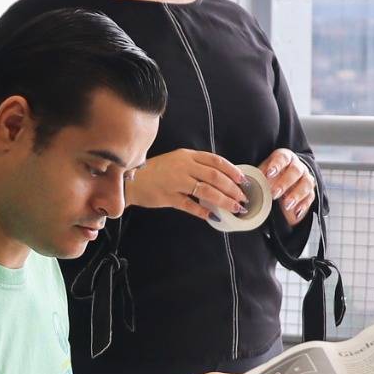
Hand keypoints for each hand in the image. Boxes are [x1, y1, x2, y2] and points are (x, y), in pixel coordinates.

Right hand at [126, 148, 247, 219]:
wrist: (131, 180)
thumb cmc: (156, 171)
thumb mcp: (177, 161)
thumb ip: (196, 166)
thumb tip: (220, 178)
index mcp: (187, 156)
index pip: (216, 161)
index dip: (232, 171)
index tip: (243, 180)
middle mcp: (183, 166)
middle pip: (215, 176)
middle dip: (232, 188)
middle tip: (242, 198)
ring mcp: (176, 182)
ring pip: (206, 191)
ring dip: (224, 200)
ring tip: (234, 208)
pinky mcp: (168, 197)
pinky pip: (190, 206)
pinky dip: (203, 212)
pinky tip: (213, 217)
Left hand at [259, 149, 316, 222]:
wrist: (284, 184)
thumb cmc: (270, 176)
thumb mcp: (263, 173)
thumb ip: (259, 176)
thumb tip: (250, 183)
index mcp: (284, 157)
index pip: (283, 157)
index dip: (276, 165)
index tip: (269, 174)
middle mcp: (298, 166)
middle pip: (296, 170)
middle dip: (285, 183)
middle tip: (274, 194)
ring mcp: (306, 177)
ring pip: (306, 183)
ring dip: (296, 195)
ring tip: (286, 205)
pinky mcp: (310, 191)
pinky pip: (310, 197)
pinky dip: (303, 205)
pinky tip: (296, 213)